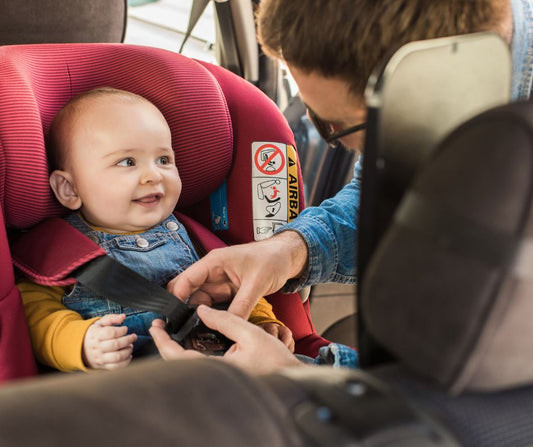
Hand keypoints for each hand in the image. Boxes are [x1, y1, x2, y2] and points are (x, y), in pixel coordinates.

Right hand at [83, 314, 136, 370]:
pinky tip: (129, 355)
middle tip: (133, 337)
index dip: (121, 330)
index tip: (125, 328)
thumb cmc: (95, 334)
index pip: (110, 333)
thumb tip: (123, 317)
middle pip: (115, 344)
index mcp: (96, 335)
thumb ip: (112, 318)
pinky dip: (126, 362)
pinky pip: (116, 366)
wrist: (82, 348)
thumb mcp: (100, 323)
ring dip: (128, 351)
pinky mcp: (103, 366)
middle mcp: (98, 347)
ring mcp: (100, 358)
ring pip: (117, 357)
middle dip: (128, 340)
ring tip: (131, 346)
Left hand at [149, 306, 302, 374]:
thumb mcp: (251, 333)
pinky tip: (191, 339)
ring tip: (171, 330)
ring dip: (176, 348)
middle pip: (178, 363)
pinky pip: (199, 365)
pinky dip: (189, 352)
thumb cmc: (275, 359)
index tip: (156, 326)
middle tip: (159, 326)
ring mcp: (218, 378)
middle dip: (165, 344)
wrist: (291, 376)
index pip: (179, 357)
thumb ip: (225, 320)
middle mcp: (214, 376)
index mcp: (217, 368)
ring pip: (187, 364)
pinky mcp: (223, 376)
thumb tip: (202, 310)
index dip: (163, 341)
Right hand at [167, 231, 308, 318]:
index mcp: (214, 262)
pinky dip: (212, 316)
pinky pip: (214, 306)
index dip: (177, 298)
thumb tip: (229, 325)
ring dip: (199, 316)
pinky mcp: (227, 292)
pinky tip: (212, 328)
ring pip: (200, 302)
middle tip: (184, 330)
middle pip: (188, 292)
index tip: (175, 319)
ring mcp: (219, 283)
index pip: (186, 280)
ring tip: (198, 333)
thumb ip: (241, 306)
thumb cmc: (272, 259)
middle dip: (184, 310)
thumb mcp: (256, 284)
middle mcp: (212, 272)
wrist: (287, 257)